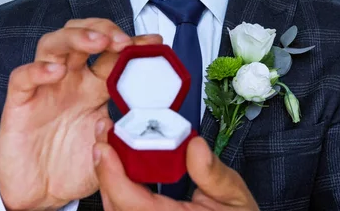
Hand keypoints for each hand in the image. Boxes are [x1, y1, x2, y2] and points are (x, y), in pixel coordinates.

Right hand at [0, 18, 161, 210]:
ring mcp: (45, 89)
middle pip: (83, 36)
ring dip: (76, 37)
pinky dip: (38, 70)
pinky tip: (55, 71)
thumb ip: (125, 132)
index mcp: (95, 88)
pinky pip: (23, 78)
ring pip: (53, 44)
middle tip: (124, 41)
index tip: (154, 43)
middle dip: (105, 30)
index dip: (133, 45)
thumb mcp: (110, 148)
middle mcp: (70, 81)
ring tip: (97, 41)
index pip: (114, 55)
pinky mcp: (20, 104)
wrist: (42, 194)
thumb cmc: (74, 167)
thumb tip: (143, 117)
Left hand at [93, 118, 259, 210]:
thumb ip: (213, 173)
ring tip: (108, 144)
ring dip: (108, 178)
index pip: (132, 205)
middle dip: (105, 170)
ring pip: (115, 209)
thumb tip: (194, 145)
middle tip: (103, 135)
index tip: (103, 149)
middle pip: (115, 206)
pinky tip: (118, 166)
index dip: (112, 177)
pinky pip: (124, 210)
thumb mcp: (236, 197)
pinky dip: (117, 188)